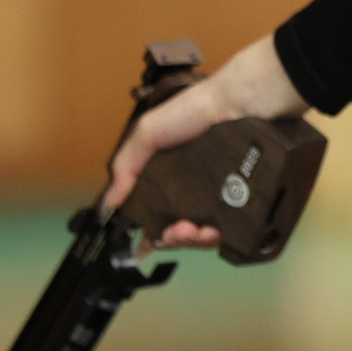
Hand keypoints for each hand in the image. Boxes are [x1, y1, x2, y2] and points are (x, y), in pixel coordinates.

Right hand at [99, 33, 308, 246]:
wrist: (241, 104)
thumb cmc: (193, 111)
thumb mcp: (148, 132)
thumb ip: (126, 165)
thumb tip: (108, 203)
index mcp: (171, 175)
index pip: (157, 212)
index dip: (151, 230)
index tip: (145, 246)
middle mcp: (195, 188)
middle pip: (180, 229)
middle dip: (173, 237)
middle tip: (176, 232)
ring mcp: (220, 196)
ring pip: (203, 234)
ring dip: (194, 240)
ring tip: (197, 231)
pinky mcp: (243, 199)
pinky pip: (230, 229)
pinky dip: (218, 236)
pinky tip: (214, 232)